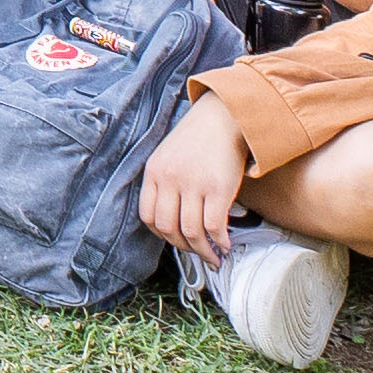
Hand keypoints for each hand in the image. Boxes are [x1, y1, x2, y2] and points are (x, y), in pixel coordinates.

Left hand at [139, 95, 255, 265]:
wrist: (223, 117)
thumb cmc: (198, 139)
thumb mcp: (169, 156)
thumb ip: (165, 184)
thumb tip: (173, 221)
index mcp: (153, 172)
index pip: (147, 216)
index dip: (162, 235)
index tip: (175, 241)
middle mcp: (169, 178)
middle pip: (168, 228)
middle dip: (183, 248)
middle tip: (198, 253)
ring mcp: (193, 183)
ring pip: (191, 232)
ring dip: (203, 251)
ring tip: (214, 255)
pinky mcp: (218, 188)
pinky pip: (214, 226)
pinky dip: (220, 241)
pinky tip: (225, 244)